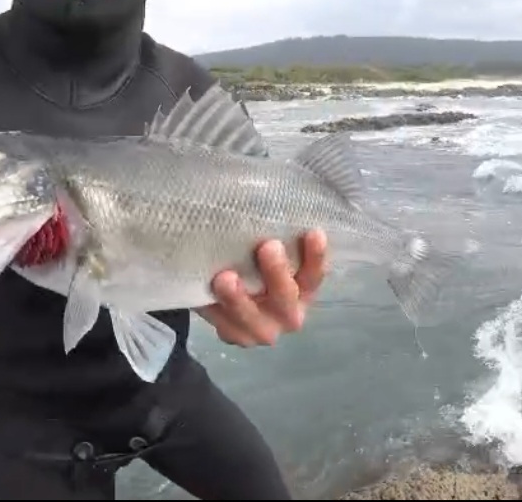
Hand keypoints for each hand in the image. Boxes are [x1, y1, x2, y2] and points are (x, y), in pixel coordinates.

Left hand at [198, 229, 327, 347]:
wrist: (223, 286)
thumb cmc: (252, 258)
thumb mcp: (263, 246)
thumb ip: (269, 229)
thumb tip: (262, 184)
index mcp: (304, 289)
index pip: (315, 274)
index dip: (316, 256)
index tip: (313, 232)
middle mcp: (288, 313)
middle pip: (287, 298)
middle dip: (277, 274)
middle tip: (267, 247)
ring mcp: (261, 329)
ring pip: (253, 320)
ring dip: (239, 300)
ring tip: (224, 278)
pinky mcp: (235, 336)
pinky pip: (226, 327)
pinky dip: (214, 311)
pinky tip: (205, 296)